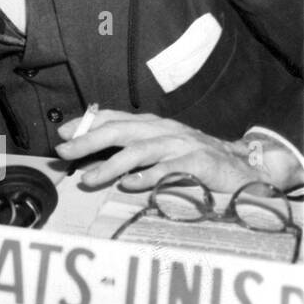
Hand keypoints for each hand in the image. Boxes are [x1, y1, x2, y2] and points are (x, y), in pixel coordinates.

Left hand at [54, 109, 302, 192]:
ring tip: (88, 179)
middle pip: (120, 131)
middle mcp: (163, 131)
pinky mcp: (198, 164)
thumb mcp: (159, 147)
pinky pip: (169, 170)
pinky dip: (148, 177)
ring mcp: (181, 145)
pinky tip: (130, 185)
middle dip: (88, 141)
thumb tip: (88, 152)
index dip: (86, 123)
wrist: (242, 167)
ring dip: (110, 165)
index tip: (61, 132)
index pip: (113, 118)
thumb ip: (128, 148)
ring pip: (140, 151)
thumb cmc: (193, 159)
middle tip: (63, 153)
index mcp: (152, 125)